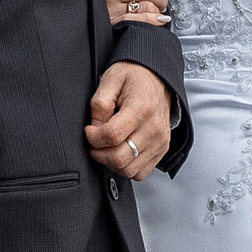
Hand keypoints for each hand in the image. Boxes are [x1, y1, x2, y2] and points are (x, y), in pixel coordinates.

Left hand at [85, 62, 170, 180]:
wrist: (157, 79)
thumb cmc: (135, 78)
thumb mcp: (111, 79)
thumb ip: (99, 104)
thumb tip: (95, 127)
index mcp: (141, 108)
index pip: (112, 136)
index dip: (93, 137)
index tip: (90, 130)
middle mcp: (154, 128)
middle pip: (119, 158)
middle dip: (98, 153)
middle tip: (94, 141)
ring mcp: (159, 141)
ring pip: (128, 170)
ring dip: (110, 162)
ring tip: (106, 146)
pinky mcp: (161, 150)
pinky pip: (140, 173)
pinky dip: (126, 167)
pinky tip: (120, 152)